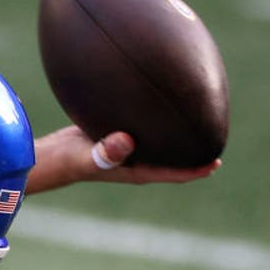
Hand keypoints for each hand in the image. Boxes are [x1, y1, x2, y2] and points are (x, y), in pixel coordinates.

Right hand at [26, 125, 220, 194]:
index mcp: (138, 169)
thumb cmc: (69, 159)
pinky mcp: (121, 134)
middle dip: (194, 150)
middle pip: (173, 157)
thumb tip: (127, 140)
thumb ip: (106, 151)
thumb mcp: (87, 155)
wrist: (52, 154)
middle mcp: (139, 159)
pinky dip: (159, 118)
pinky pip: (147, 127)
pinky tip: (163, 98)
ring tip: (197, 115)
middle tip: (216, 134)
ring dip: (178, 133)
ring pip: (162, 141)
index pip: (174, 172)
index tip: (216, 161)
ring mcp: (131, 148)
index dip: (197, 169)